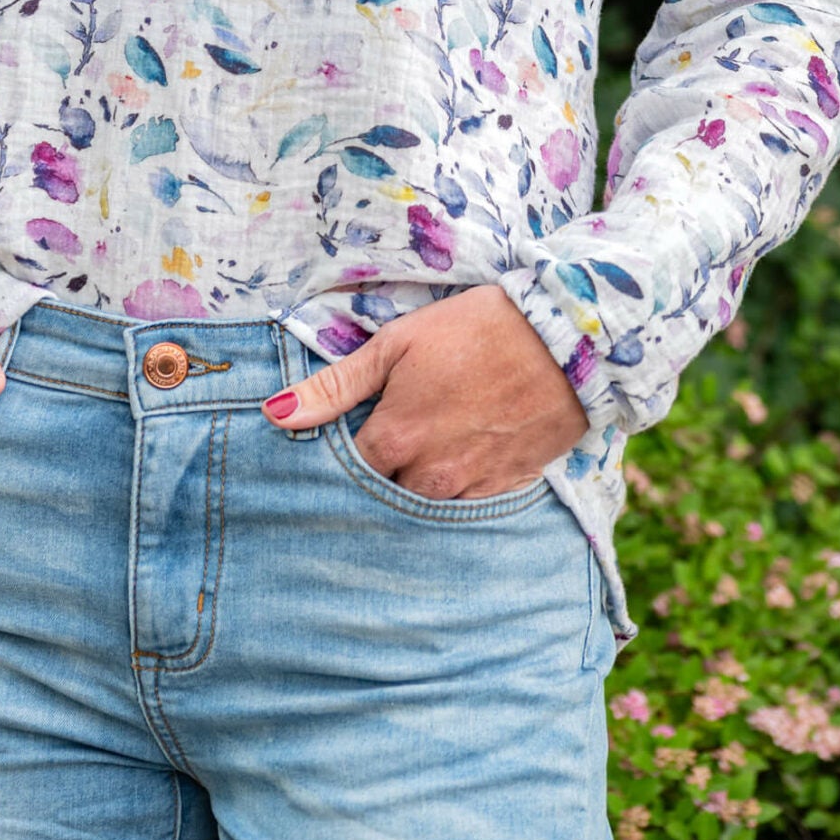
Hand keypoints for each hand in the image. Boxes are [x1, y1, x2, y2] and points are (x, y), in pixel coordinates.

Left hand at [261, 285, 587, 497]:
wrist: (566, 342)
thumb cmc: (474, 331)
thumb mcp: (398, 344)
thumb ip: (336, 386)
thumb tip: (274, 414)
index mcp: (395, 440)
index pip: (343, 472)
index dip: (337, 455)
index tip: (338, 437)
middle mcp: (428, 477)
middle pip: (381, 494)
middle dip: (375, 474)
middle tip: (380, 440)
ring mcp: (469, 490)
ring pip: (421, 505)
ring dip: (412, 483)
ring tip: (420, 444)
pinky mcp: (504, 492)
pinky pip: (464, 507)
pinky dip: (452, 488)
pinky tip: (455, 456)